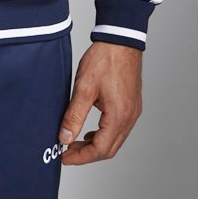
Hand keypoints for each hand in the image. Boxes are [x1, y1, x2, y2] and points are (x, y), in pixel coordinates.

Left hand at [59, 41, 141, 165]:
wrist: (120, 41)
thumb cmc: (104, 60)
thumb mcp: (84, 88)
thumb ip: (74, 115)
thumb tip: (64, 138)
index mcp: (118, 116)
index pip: (100, 149)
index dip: (81, 157)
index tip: (64, 157)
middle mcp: (129, 118)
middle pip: (109, 149)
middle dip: (87, 154)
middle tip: (67, 152)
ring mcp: (133, 112)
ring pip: (115, 140)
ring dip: (96, 145)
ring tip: (75, 141)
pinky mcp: (132, 105)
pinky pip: (119, 129)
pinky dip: (104, 134)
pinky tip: (91, 130)